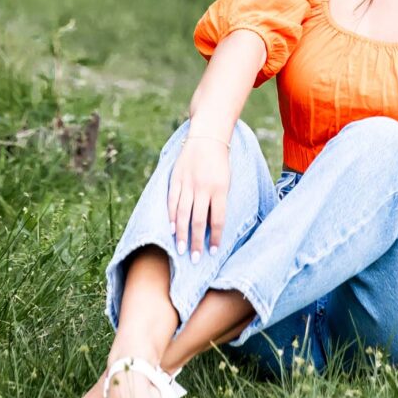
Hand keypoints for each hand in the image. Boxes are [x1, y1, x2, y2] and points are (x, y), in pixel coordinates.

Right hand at [167, 137, 230, 263]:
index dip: (215, 237)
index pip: (217, 219)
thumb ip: (219, 202)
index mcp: (220, 189)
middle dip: (196, 242)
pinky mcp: (176, 178)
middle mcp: (203, 187)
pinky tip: (170, 229)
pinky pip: (172, 200)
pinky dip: (170, 216)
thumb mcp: (226, 181)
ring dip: (181, 234)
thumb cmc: (221, 163)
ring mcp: (188, 183)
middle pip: (198, 220)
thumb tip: (211, 227)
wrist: (208, 137)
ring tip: (180, 250)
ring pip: (182, 213)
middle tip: (195, 259)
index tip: (213, 252)